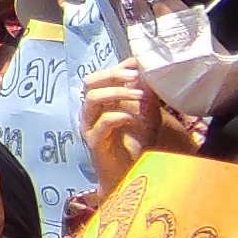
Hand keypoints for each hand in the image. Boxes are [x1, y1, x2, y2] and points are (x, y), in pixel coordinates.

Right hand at [80, 59, 181, 191]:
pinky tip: (134, 117)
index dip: (118, 66)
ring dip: (117, 93)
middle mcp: (90, 111)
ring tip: (140, 95)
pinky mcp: (94, 142)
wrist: (130, 173)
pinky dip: (119, 116)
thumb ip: (145, 91)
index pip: (101, 75)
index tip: (139, 64)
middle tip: (135, 75)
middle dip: (112, 75)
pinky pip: (102, 123)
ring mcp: (89, 126)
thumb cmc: (137, 141)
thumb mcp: (146, 110)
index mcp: (100, 101)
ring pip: (92, 99)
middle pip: (90, 82)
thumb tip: (147, 69)